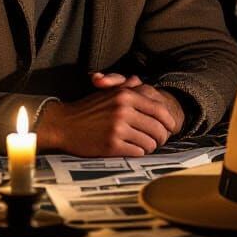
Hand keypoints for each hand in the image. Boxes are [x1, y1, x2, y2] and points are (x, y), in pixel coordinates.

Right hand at [39, 84, 178, 156]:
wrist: (64, 124)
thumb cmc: (88, 108)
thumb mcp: (109, 91)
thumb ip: (128, 87)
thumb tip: (144, 84)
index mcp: (126, 95)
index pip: (159, 109)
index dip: (169, 120)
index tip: (172, 127)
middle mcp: (124, 110)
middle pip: (157, 128)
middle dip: (162, 137)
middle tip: (160, 140)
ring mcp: (118, 128)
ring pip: (149, 142)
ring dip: (150, 146)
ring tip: (145, 145)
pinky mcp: (111, 145)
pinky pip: (137, 152)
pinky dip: (139, 152)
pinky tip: (134, 150)